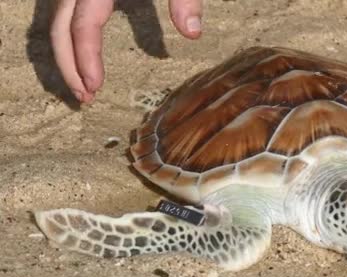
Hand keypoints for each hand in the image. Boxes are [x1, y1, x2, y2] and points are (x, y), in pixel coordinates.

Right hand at [51, 0, 202, 102]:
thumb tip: (192, 34)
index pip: (82, 24)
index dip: (84, 58)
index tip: (95, 89)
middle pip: (58, 24)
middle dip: (67, 63)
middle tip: (84, 99)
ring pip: (56, 15)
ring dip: (66, 51)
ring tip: (83, 83)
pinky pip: (69, 7)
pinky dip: (74, 33)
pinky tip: (87, 51)